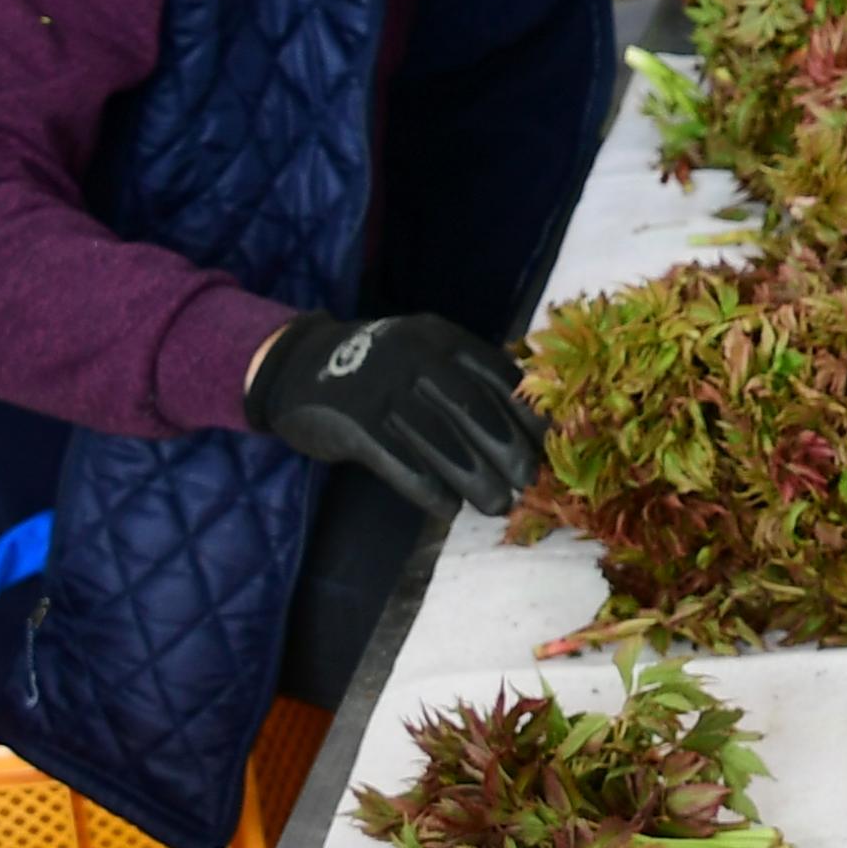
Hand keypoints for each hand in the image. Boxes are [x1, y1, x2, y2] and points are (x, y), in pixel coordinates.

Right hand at [244, 313, 546, 519]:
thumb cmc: (379, 371)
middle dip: (507, 448)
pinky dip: (426, 485)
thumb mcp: (424, 356)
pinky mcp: (352, 417)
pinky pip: (397, 457)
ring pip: (438, 437)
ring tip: (498, 506)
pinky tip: (448, 508)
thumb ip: (465, 380)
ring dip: (473, 475)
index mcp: (443, 339)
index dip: (527, 413)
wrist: (296, 364)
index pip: (498, 375)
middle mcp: (417, 355)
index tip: (551, 446)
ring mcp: (382, 385)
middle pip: (472, 406)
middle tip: (530, 483)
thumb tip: (524, 431)